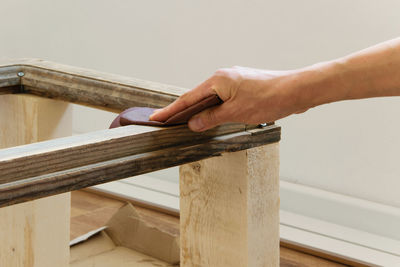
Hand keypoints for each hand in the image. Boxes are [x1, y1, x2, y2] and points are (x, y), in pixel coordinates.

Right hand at [150, 66, 308, 131]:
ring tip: (188, 122)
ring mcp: (235, 81)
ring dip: (201, 110)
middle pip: (198, 97)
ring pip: (212, 98)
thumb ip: (211, 118)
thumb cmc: (269, 98)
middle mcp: (224, 77)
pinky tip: (214, 117)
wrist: (296, 90)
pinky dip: (215, 108)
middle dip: (184, 110)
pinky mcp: (244, 87)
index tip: (156, 117)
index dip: (172, 110)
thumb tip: (193, 123)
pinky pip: (223, 98)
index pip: (188, 98)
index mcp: (218, 80)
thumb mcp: (236, 113)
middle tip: (168, 121)